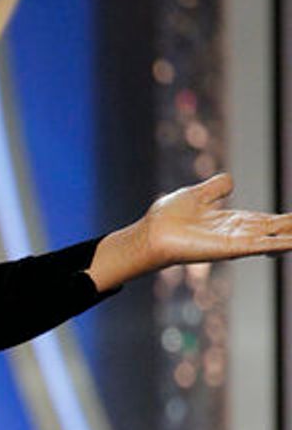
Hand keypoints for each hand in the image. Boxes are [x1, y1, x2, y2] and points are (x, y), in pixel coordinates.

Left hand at [89, 173, 291, 289]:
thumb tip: (231, 180)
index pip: (264, 220)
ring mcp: (234, 242)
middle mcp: (236, 233)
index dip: (282, 221)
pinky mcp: (229, 249)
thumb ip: (216, 188)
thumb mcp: (197, 195)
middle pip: (273, 229)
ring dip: (290, 238)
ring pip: (271, 238)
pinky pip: (259, 245)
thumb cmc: (168, 218)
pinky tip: (291, 242)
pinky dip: (277, 244)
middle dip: (291, 228)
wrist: (151, 233)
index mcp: (230, 221)